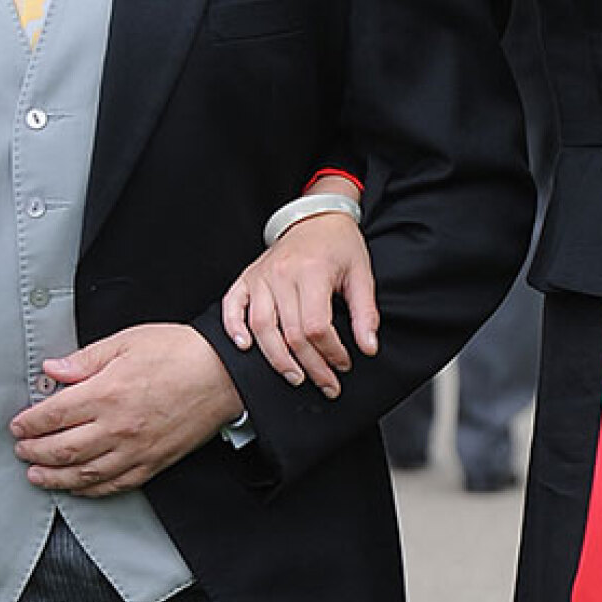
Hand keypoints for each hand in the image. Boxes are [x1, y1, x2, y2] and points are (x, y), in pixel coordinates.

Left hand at [9, 323, 241, 491]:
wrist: (223, 374)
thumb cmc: (178, 352)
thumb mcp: (127, 342)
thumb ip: (85, 359)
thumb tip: (52, 370)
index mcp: (107, 393)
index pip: (53, 415)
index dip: (30, 423)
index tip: (18, 425)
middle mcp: (118, 427)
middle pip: (63, 449)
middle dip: (35, 452)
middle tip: (20, 450)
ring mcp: (136, 449)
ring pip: (85, 473)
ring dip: (55, 477)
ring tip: (37, 475)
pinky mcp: (153, 463)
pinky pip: (115, 484)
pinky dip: (91, 489)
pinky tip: (77, 487)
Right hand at [220, 213, 379, 397]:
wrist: (316, 217)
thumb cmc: (340, 246)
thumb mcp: (362, 274)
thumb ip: (365, 313)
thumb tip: (368, 348)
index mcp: (311, 271)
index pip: (316, 326)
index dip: (331, 352)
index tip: (343, 364)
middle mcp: (281, 274)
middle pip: (291, 333)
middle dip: (311, 366)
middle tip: (327, 384)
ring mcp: (260, 276)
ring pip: (262, 327)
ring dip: (278, 359)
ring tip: (295, 377)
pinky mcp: (247, 278)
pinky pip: (232, 306)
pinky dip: (234, 328)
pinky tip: (245, 347)